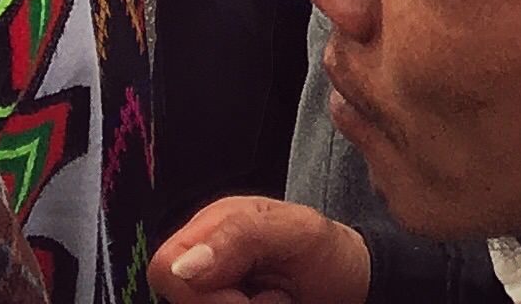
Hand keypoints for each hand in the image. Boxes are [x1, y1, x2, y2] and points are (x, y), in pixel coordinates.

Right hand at [150, 198, 371, 303]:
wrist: (354, 285)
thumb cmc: (330, 253)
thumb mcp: (299, 232)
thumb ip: (241, 234)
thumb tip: (184, 265)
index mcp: (214, 224)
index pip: (166, 267)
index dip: (198, 292)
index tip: (242, 296)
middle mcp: (206, 257)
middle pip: (177, 300)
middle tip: (272, 298)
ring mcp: (216, 287)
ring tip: (275, 302)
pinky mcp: (226, 303)